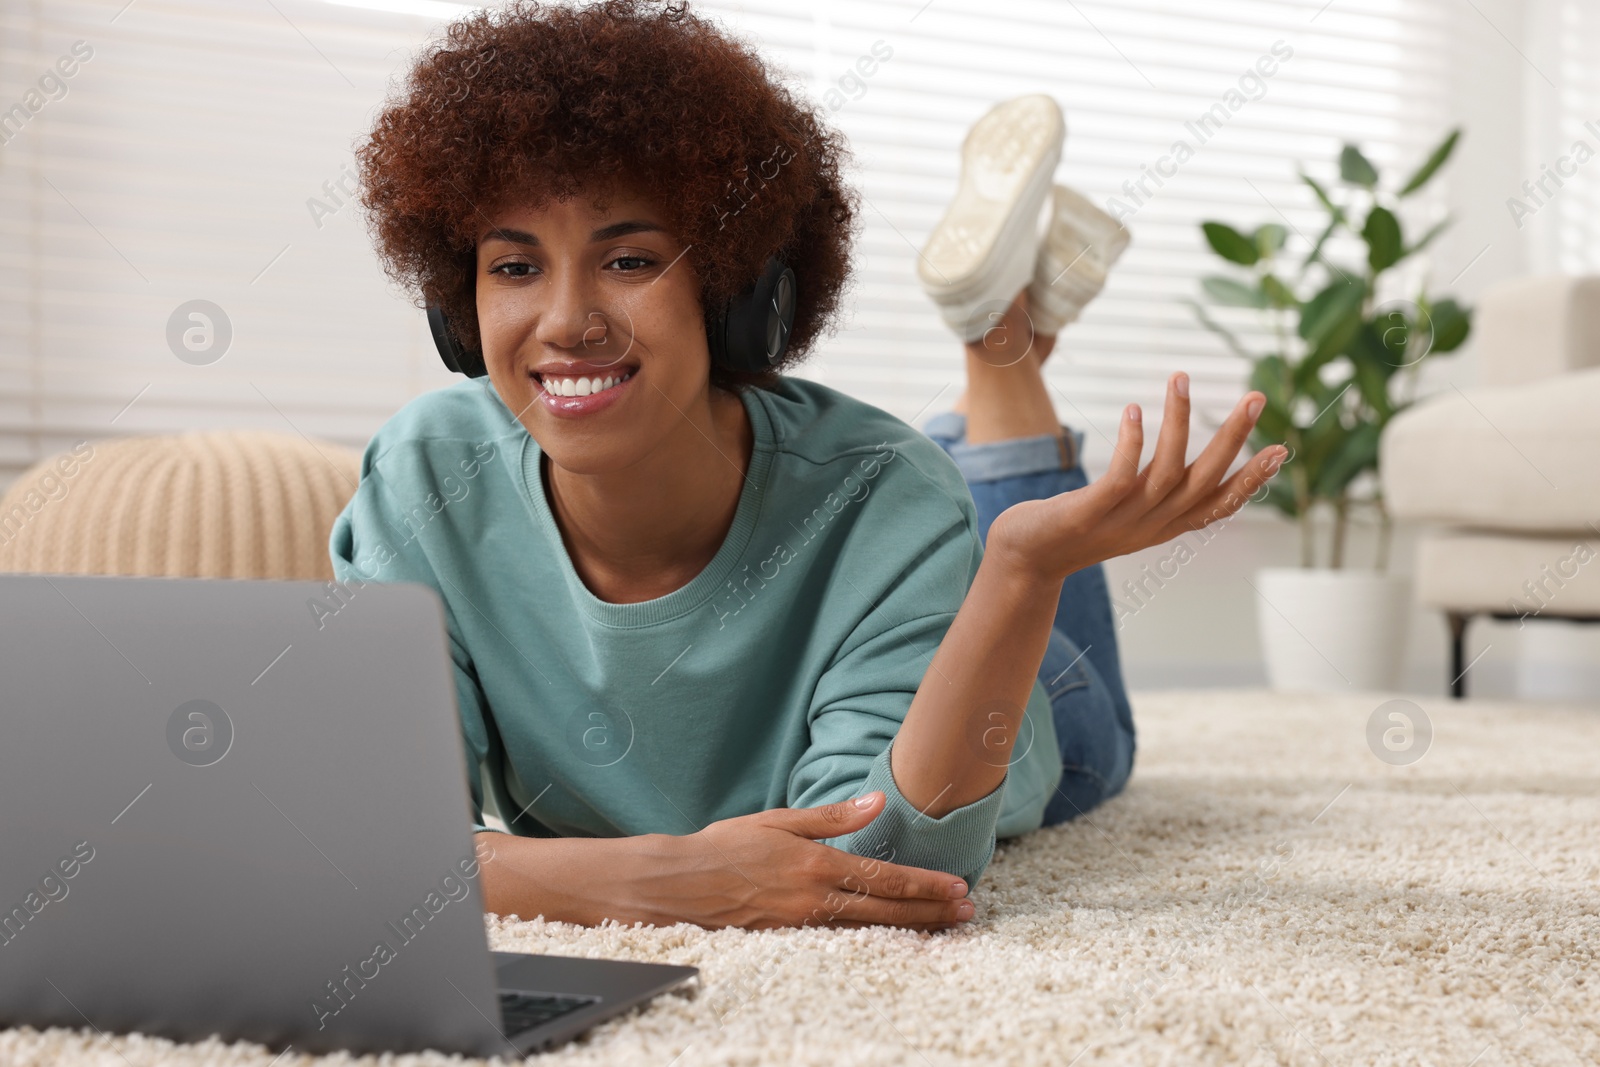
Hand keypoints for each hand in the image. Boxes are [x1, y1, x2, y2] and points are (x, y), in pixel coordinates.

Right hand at [628, 792, 975, 930]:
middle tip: (967, 913)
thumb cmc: (725, 846)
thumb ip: (832, 817)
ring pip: (870, 929)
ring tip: (944, 927)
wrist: (678, 885)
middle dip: (931, 912)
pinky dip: (876, 938)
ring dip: (911, 928)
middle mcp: (814, 899)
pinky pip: (844, 940)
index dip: (925, 885)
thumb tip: (877, 802)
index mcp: (815, 865)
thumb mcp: (778, 821)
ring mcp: (803, 925)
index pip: (884, 878)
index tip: (958, 887)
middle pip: (886, 911)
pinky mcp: (791, 939)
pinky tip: (895, 938)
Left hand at [986, 371, 1285, 584]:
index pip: (1218, 503)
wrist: (1024, 561)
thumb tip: (1177, 462)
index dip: (1251, 479)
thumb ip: (1152, 493)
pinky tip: (1136, 410)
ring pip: (1165, 471)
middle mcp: (1150, 525)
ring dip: (1178, 422)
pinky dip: (1132, 443)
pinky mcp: (1088, 514)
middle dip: (1233, 438)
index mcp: (1164, 525)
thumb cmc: (1073, 529)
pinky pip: (1120, 478)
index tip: (1281, 448)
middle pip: (1203, 480)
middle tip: (1256, 396)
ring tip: (1179, 377)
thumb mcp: (1124, 514)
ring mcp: (1121, 521)